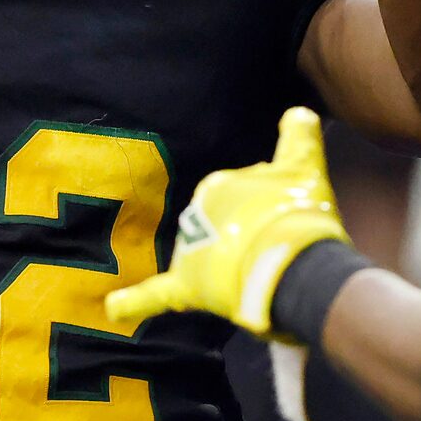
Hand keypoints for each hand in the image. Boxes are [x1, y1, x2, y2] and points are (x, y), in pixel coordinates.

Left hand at [106, 108, 351, 335]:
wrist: (290, 259)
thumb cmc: (299, 213)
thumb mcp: (306, 166)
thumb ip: (300, 136)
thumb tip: (299, 112)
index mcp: (221, 183)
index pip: (243, 195)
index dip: (268, 211)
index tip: (287, 219)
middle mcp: (198, 211)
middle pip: (222, 227)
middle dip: (245, 238)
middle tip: (278, 252)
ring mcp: (190, 250)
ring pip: (204, 257)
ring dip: (225, 266)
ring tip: (260, 277)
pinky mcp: (186, 286)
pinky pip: (155, 295)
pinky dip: (134, 303)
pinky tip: (114, 308)